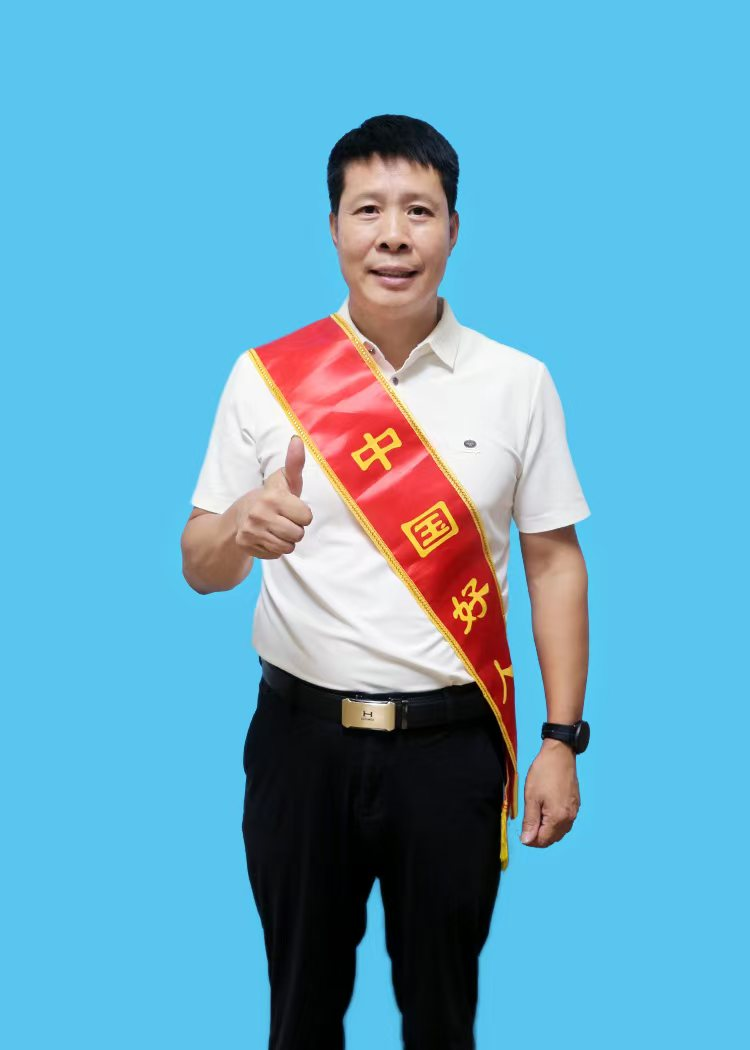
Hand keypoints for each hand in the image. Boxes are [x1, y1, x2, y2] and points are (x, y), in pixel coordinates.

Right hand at [233, 436, 312, 557]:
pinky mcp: (246, 544)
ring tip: (276, 529)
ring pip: (288, 547)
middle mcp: (260, 514)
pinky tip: (266, 537)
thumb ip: (294, 463)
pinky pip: (275, 554)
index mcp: (273, 497)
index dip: (302, 514)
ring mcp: (251, 530)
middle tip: (282, 519)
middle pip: (299, 534)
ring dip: (286, 540)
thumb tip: (297, 439)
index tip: (291, 508)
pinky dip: (273, 548)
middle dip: (295, 529)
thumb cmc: (271, 498)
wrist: (239, 516)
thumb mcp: (284, 481)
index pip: (307, 517)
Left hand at [520, 739, 580, 847]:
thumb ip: (530, 821)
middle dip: (539, 837)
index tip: (521, 833)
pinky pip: (566, 821)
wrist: (560, 754)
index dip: (530, 840)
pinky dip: (555, 823)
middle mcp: (569, 818)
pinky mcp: (575, 804)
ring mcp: (574, 811)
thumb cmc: (543, 773)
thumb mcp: (531, 798)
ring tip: (535, 817)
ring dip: (547, 830)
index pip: (543, 841)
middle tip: (526, 826)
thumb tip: (527, 841)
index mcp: (558, 818)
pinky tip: (546, 812)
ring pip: (560, 831)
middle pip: (553, 838)